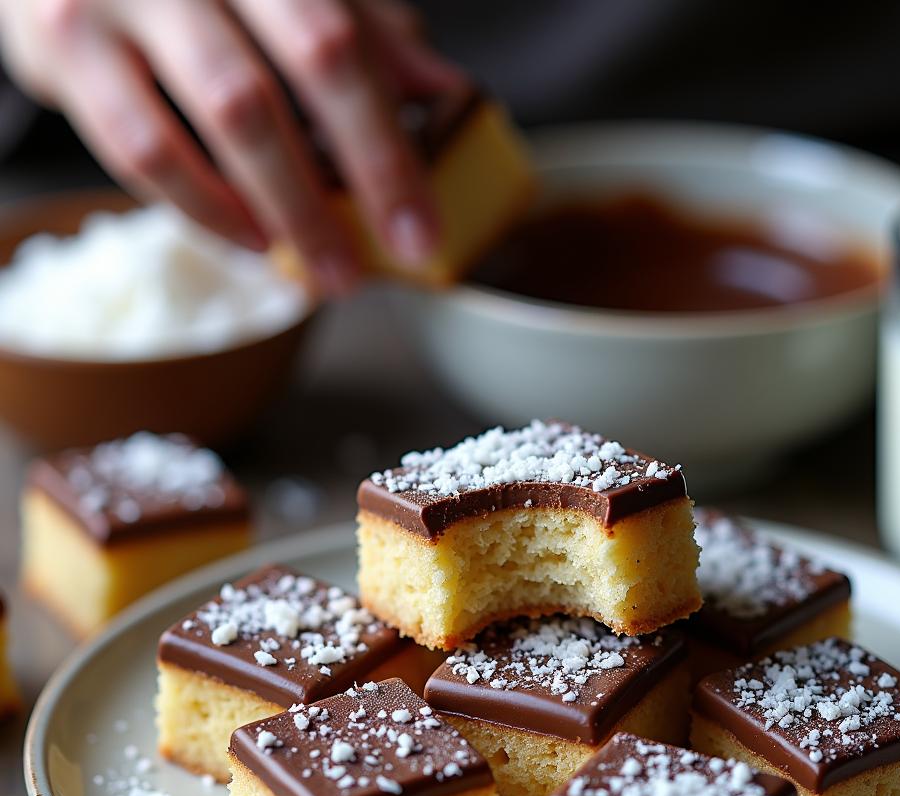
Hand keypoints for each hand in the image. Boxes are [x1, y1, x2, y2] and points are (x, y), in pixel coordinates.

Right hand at [0, 0, 464, 292]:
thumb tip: (445, 95)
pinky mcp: (62, 49)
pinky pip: (139, 152)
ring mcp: (115, 0)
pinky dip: (204, 208)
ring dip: (276, 214)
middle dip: (325, 201)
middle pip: (270, 93)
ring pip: (212, 125)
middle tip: (359, 272)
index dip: (383, 151)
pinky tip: (251, 238)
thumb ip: (367, 32)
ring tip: (315, 266)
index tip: (419, 230)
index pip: (338, 50)